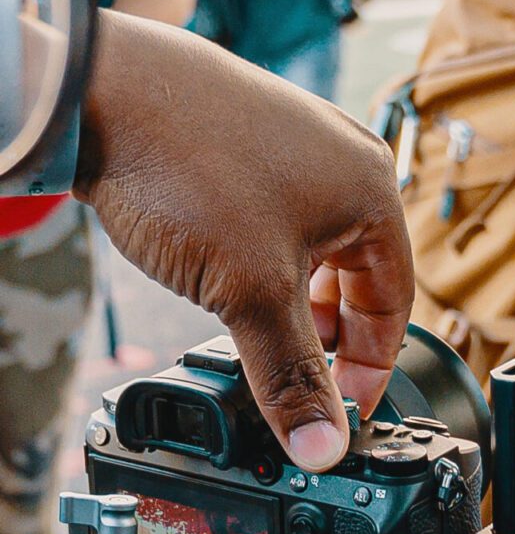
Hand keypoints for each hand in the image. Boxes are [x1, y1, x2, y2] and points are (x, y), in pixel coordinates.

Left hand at [73, 11, 413, 471]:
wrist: (100, 89)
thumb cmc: (188, 167)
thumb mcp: (249, 293)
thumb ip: (290, 375)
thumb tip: (324, 444)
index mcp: (374, 193)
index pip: (395, 304)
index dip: (369, 369)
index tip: (340, 413)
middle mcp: (348, 162)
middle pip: (358, 275)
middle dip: (327, 334)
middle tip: (294, 378)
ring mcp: (300, 144)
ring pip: (313, 245)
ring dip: (291, 297)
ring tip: (251, 327)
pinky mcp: (252, 137)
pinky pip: (276, 215)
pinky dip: (260, 256)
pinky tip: (221, 272)